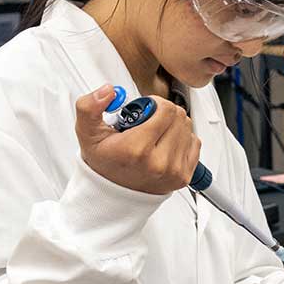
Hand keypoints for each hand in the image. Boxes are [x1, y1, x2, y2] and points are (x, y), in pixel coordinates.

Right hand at [75, 85, 200, 194]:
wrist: (113, 191)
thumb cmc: (105, 161)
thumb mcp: (88, 132)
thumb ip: (90, 107)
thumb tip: (108, 92)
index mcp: (136, 149)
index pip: (166, 110)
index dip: (155, 103)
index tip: (144, 110)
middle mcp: (158, 162)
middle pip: (179, 117)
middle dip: (164, 113)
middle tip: (148, 123)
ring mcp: (174, 171)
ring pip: (188, 128)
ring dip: (173, 126)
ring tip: (155, 135)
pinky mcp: (184, 176)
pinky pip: (195, 143)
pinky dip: (182, 140)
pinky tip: (165, 145)